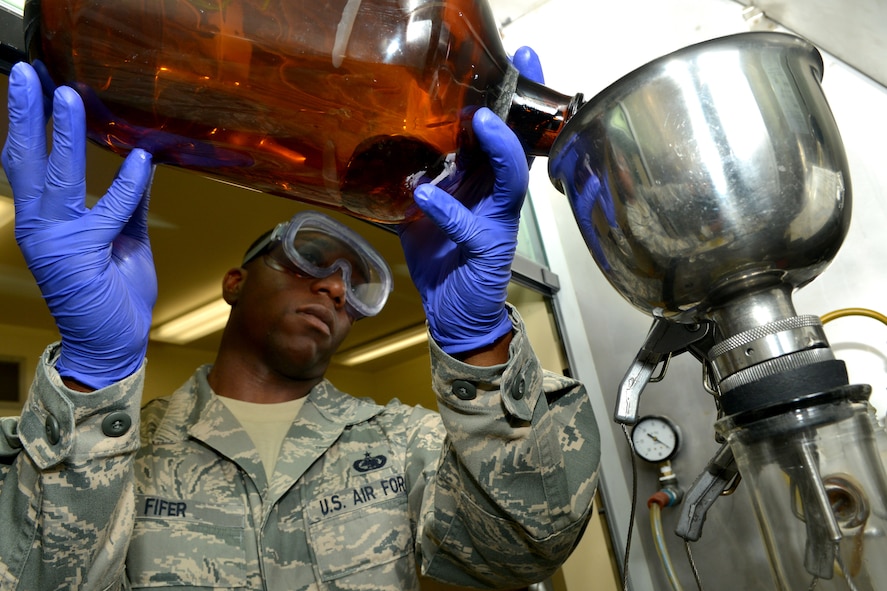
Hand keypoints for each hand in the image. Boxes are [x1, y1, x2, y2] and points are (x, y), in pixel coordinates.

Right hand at [2, 62, 155, 389]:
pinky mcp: (78, 256)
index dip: (32, 124)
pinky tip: (138, 160)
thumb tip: (139, 162)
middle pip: (28, 161)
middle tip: (30, 73)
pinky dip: (126, 186)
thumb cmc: (113, 294)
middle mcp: (42, 226)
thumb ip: (128, 203)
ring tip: (67, 97)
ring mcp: (55, 241)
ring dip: (64, 135)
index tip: (37, 86)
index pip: (32, 163)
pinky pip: (109, 211)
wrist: (113, 343)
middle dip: (27, 115)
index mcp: (48, 219)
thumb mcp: (124, 239)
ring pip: (57, 177)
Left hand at [397, 49, 543, 357]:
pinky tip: (426, 196)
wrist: (452, 313)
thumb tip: (384, 151)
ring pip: (510, 178)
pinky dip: (448, 211)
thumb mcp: (424, 213)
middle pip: (517, 143)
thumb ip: (417, 181)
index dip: (508, 96)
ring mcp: (497, 222)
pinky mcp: (488, 249)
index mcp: (481, 182)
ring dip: (498, 147)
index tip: (516, 58)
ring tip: (481, 119)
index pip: (497, 133)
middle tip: (521, 64)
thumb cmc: (443, 261)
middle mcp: (496, 196)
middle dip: (521, 103)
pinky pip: (471, 227)